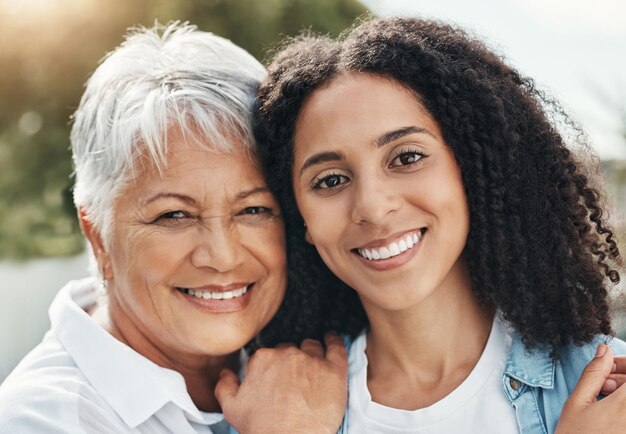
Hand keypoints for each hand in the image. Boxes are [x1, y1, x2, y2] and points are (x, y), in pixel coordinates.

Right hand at [215, 333, 347, 433]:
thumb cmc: (263, 429)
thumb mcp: (232, 409)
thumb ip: (225, 386)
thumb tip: (226, 374)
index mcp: (262, 359)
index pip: (267, 354)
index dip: (271, 366)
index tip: (275, 376)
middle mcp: (287, 354)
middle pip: (290, 349)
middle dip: (290, 361)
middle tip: (293, 379)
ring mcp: (312, 360)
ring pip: (312, 347)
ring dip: (311, 353)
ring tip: (312, 366)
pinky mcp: (333, 370)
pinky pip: (337, 347)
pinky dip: (334, 341)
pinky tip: (332, 339)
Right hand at [556, 344, 625, 433]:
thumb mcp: (577, 402)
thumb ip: (594, 373)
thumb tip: (605, 350)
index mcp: (624, 403)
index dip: (624, 363)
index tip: (609, 364)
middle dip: (624, 376)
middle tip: (604, 382)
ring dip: (625, 390)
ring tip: (605, 397)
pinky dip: (623, 404)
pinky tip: (612, 410)